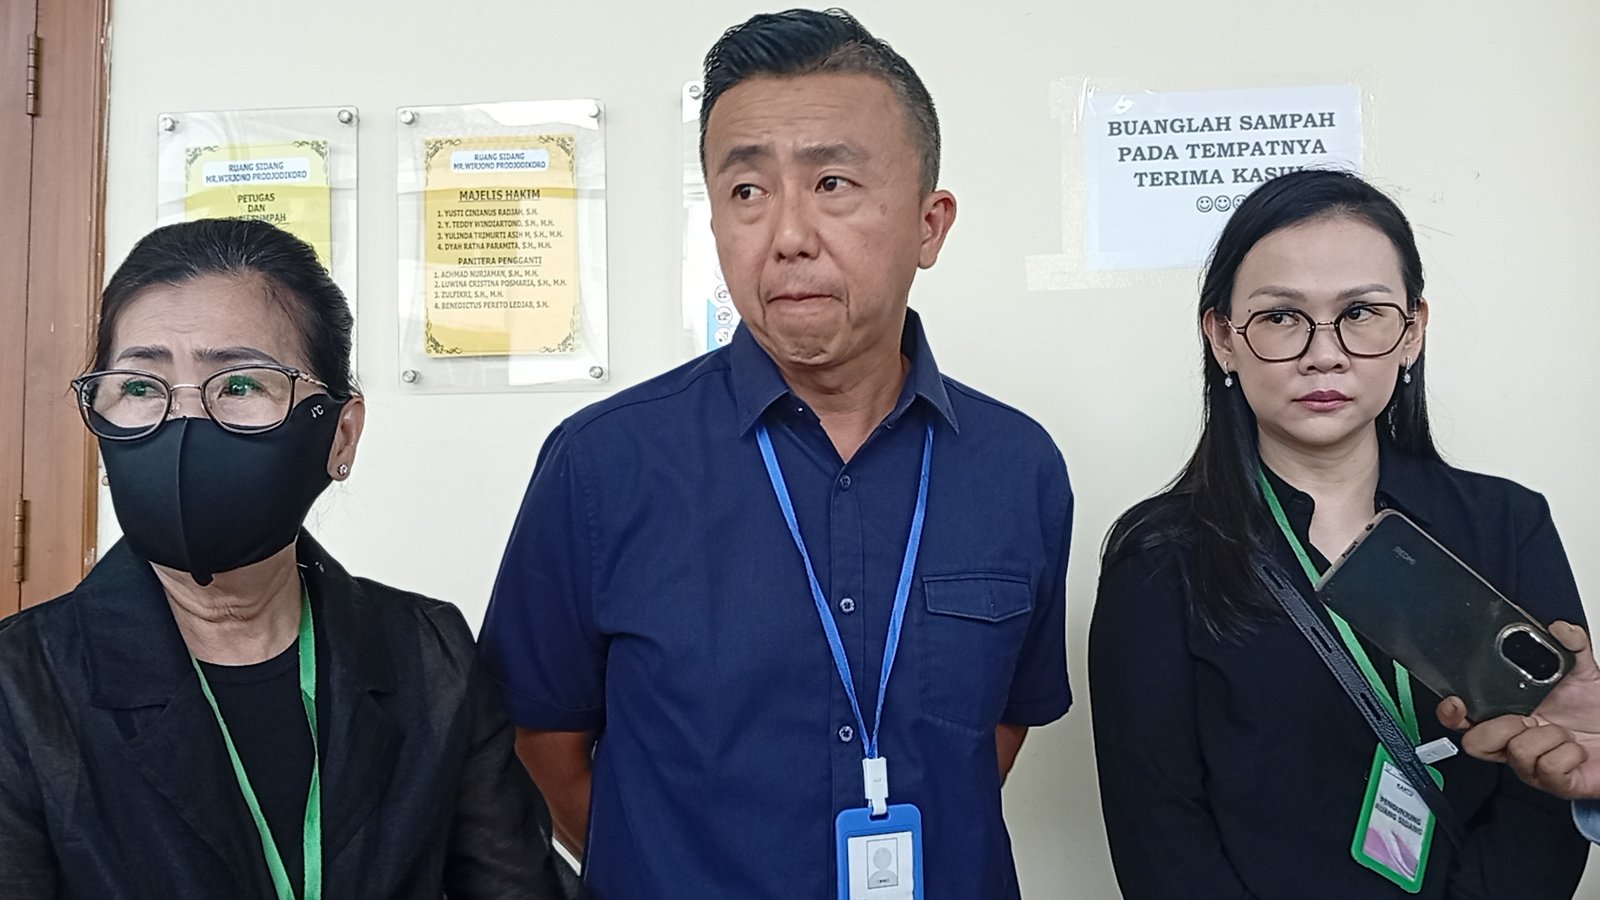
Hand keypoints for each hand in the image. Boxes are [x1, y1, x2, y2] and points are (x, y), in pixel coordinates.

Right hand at [1436, 621, 1599, 798]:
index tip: (1457, 701)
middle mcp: (1515, 741)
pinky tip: (1575, 749)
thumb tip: (1560, 628)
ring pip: (1517, 752)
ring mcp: (1533, 765)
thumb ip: (1572, 645)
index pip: (1464, 718)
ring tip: (1564, 732)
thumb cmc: (1596, 712)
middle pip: (1476, 743)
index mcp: (1510, 714)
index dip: (1452, 713)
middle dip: (1500, 728)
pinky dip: (1567, 753)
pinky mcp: (1555, 783)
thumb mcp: (1584, 672)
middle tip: (1527, 718)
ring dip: (1549, 737)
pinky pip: (1548, 768)